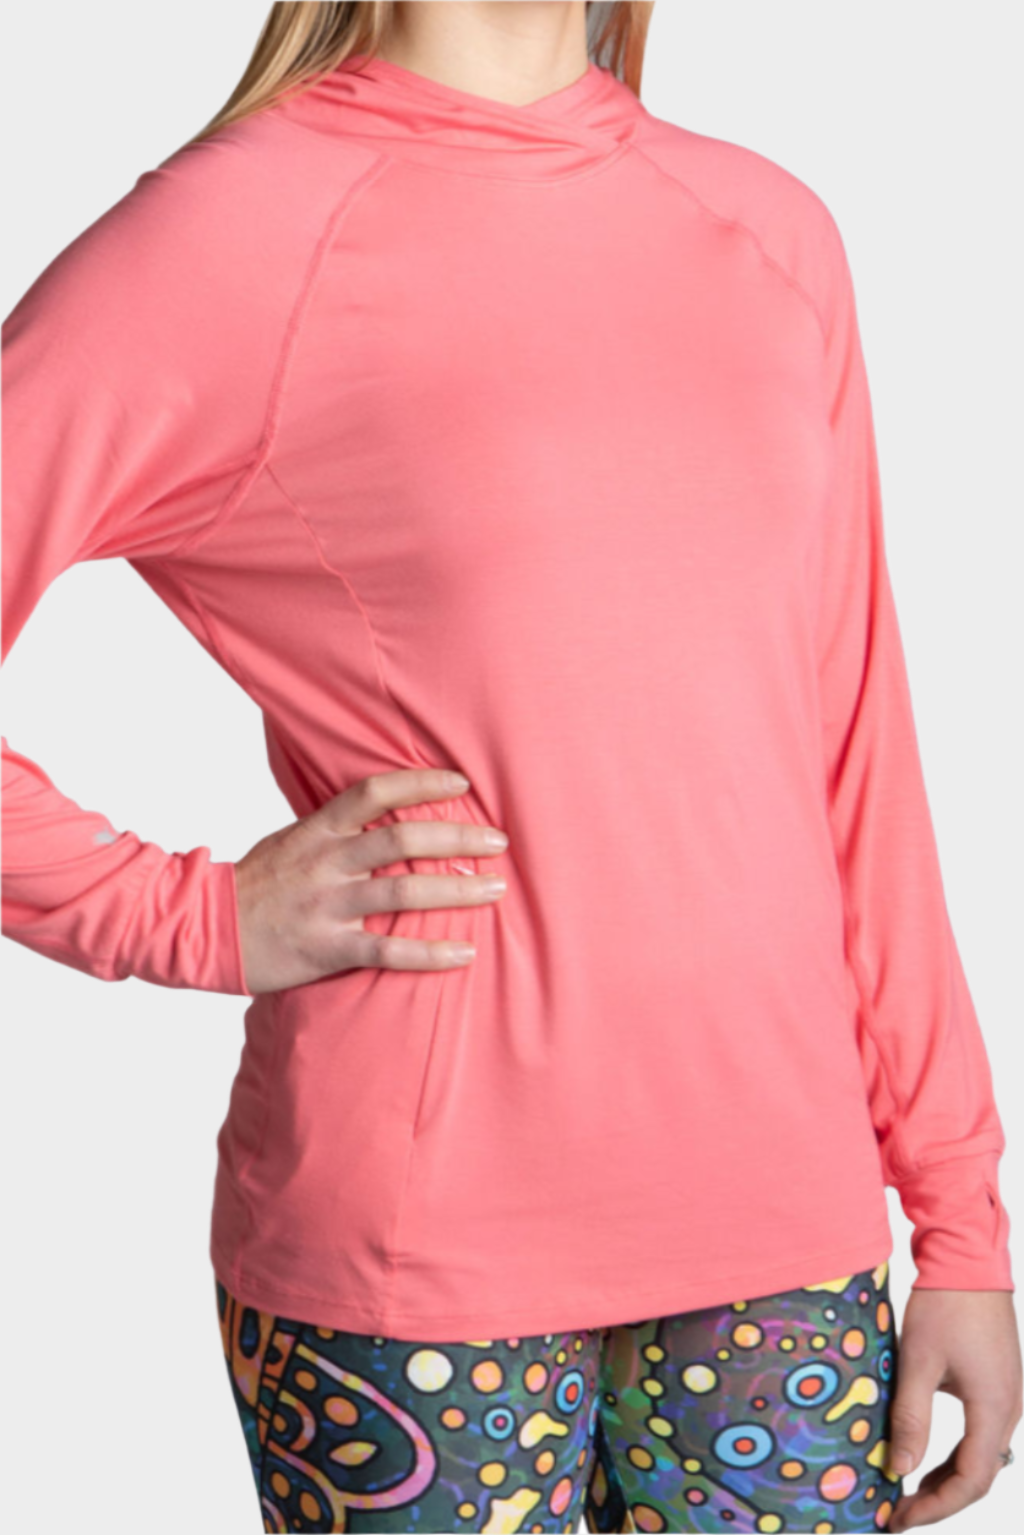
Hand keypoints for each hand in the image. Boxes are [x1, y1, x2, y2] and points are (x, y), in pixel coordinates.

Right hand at [233, 768, 507, 992]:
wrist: (205, 929)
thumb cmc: (256, 884)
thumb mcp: (290, 840)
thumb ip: (335, 828)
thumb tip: (383, 810)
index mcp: (318, 830)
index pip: (375, 792)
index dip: (421, 782)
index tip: (461, 780)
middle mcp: (327, 862)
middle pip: (403, 838)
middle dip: (457, 837)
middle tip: (498, 841)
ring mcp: (328, 905)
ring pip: (404, 891)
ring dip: (457, 890)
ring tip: (495, 889)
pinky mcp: (327, 948)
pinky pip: (388, 951)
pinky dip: (430, 954)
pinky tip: (464, 954)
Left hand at [886, 1289, 1021, 1529]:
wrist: (967, 1259)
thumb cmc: (943, 1305)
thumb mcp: (918, 1361)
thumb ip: (910, 1418)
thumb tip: (900, 1471)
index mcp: (993, 1409)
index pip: (969, 1482)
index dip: (935, 1507)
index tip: (899, 1520)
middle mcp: (1008, 1410)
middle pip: (978, 1476)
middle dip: (938, 1500)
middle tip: (898, 1514)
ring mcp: (1006, 1397)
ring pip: (980, 1457)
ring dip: (946, 1479)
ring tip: (906, 1493)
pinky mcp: (997, 1384)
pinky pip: (980, 1435)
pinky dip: (954, 1454)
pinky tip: (925, 1457)